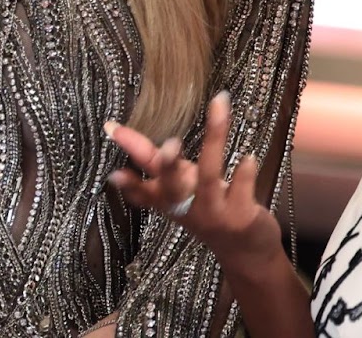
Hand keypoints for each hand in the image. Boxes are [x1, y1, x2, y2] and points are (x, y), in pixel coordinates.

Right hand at [105, 93, 280, 267]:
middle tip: (170, 143)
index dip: (128, 177)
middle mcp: (187, 207)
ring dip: (214, 142)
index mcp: (169, 200)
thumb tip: (115, 161)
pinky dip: (244, 174)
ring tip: (219, 107)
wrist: (245, 254)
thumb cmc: (208, 211)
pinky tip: (248, 157)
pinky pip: (241, 191)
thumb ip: (153, 174)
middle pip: (173, 186)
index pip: (142, 188)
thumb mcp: (179, 195)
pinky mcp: (240, 218)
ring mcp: (213, 213)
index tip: (113, 149)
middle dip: (169, 165)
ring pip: (210, 177)